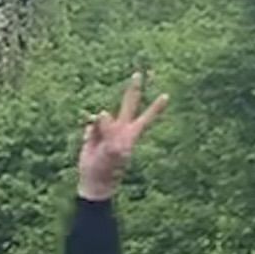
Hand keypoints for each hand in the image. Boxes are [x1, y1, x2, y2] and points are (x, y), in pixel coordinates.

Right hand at [78, 72, 165, 198]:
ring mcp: (106, 129)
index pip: (146, 117)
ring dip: (98, 126)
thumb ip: (109, 130)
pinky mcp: (92, 133)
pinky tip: (89, 143)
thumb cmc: (108, 169)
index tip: (166, 96)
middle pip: (128, 103)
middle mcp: (120, 128)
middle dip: (133, 89)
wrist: (94, 179)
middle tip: (138, 73)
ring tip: (100, 146)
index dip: (155, 107)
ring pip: (103, 116)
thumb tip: (102, 113)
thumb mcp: (112, 151)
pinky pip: (89, 125)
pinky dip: (88, 132)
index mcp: (131, 133)